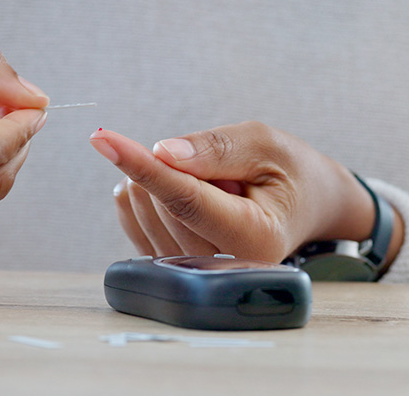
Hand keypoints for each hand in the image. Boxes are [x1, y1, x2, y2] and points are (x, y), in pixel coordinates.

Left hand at [89, 123, 394, 263]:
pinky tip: (182, 187)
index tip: (104, 139)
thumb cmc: (289, 171)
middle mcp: (221, 265)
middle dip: (176, 163)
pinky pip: (128, 214)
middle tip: (222, 168)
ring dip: (162, 174)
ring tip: (212, 181)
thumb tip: (163, 154)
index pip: (186, 199)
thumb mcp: (264, 144)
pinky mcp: (168, 264)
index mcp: (256, 237)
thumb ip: (215, 149)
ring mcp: (191, 270)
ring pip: (138, 204)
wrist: (305, 205)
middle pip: (158, 199)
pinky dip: (146, 187)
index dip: (143, 165)